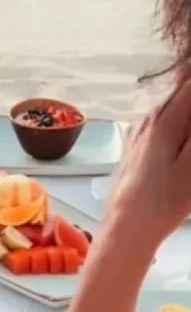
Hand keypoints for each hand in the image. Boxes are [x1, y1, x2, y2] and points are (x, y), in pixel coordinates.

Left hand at [108, 80, 190, 248]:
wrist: (127, 224)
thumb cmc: (164, 199)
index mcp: (165, 120)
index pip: (190, 87)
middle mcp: (148, 119)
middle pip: (181, 97)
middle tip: (190, 154)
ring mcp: (139, 131)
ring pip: (170, 112)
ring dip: (186, 118)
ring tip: (186, 155)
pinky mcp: (135, 145)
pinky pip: (161, 127)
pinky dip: (176, 131)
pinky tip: (181, 153)